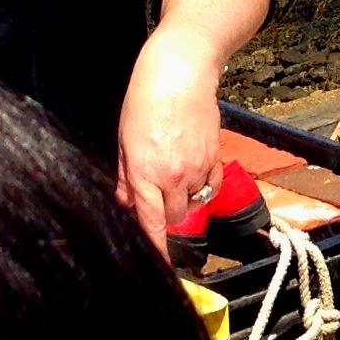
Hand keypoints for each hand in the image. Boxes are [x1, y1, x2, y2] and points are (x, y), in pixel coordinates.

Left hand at [115, 22, 225, 248]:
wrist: (181, 73)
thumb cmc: (146, 99)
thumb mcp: (124, 139)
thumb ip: (126, 176)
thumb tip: (125, 202)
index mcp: (145, 172)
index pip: (150, 222)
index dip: (153, 247)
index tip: (155, 266)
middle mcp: (173, 176)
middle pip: (174, 218)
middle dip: (164, 214)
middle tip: (155, 194)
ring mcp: (197, 168)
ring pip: (192, 203)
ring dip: (182, 198)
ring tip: (172, 173)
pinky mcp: (215, 157)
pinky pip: (210, 187)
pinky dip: (202, 186)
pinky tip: (192, 170)